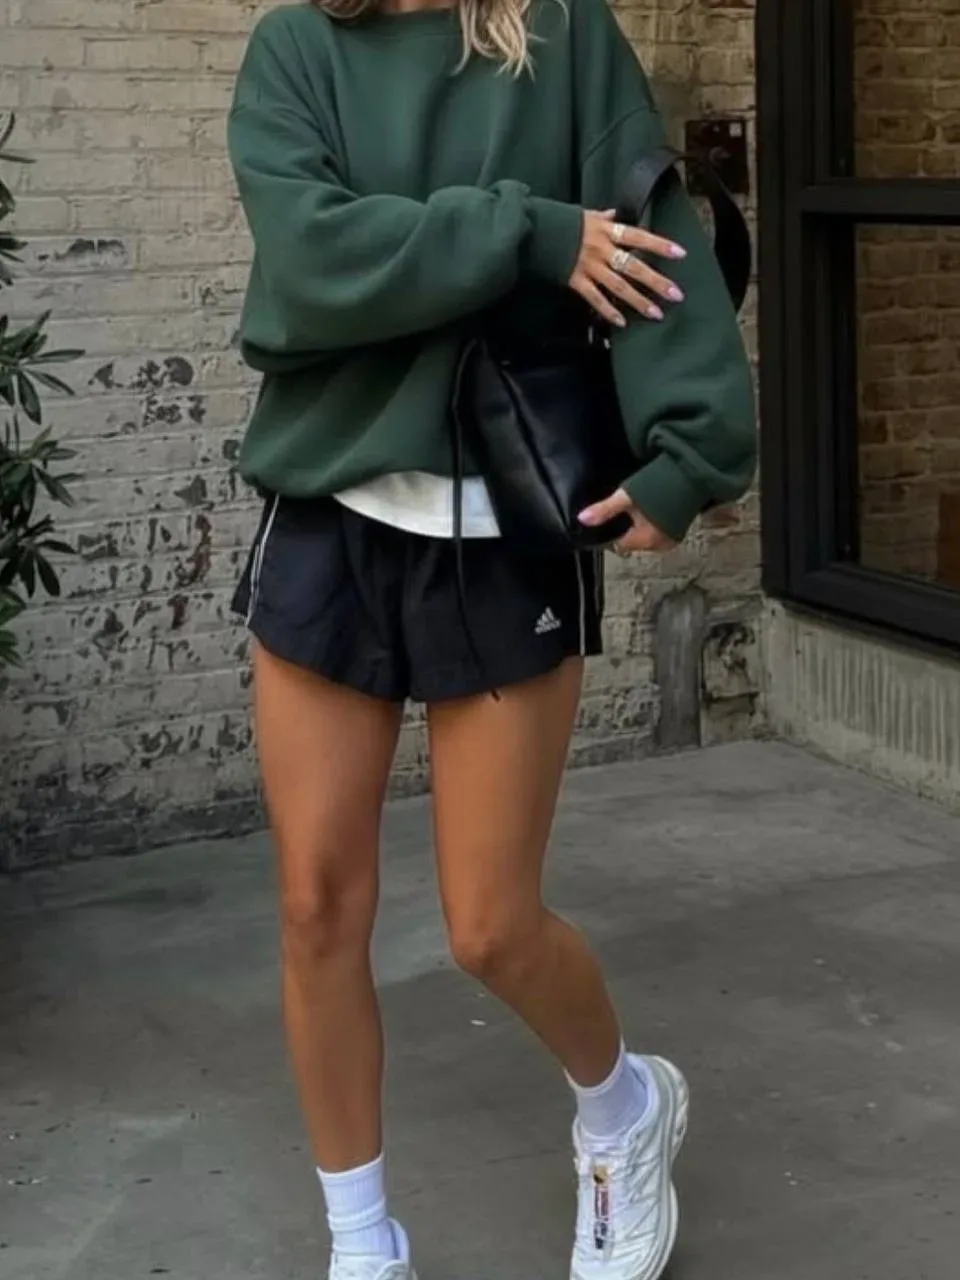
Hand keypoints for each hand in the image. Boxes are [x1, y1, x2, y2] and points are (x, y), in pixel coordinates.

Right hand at [569, 210, 685, 328]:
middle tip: (676, 295)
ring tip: (656, 314)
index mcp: (607, 231)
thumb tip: (615, 214)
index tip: (680, 254)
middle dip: (656, 281)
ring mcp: (590, 267)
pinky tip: (622, 323)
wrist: (534, 231)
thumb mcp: (586, 215)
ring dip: (638, 301)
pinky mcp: (576, 281)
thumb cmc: (561, 221)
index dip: (659, 245)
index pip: (638, 237)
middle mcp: (602, 250)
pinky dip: (608, 311)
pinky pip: (595, 299)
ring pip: (619, 287)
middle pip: (634, 267)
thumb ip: (603, 218)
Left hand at [578, 488, 676, 553]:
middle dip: (628, 529)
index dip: (613, 531)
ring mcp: (671, 540)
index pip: (619, 545)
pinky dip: (653, 525)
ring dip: (641, 527)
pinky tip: (654, 510)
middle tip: (629, 508)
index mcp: (645, 540)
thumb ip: (605, 510)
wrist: (691, 473)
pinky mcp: (678, 532)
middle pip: (633, 542)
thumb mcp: (627, 496)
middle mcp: (659, 545)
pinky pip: (658, 533)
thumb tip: (582, 519)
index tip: (613, 516)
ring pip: (645, 538)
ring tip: (642, 508)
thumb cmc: (660, 484)